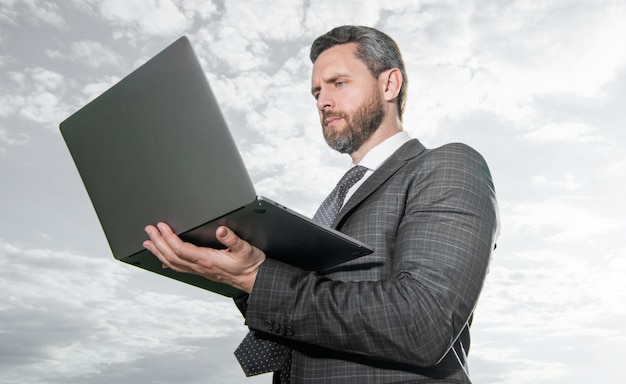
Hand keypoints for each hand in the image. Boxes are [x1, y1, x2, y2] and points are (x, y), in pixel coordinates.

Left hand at [143, 223, 265, 292]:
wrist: (255, 279)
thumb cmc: (250, 265)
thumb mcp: (245, 248)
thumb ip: (233, 239)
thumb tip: (221, 230)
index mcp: (208, 260)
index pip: (181, 249)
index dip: (169, 238)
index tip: (161, 226)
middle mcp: (201, 266)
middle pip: (172, 256)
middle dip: (158, 242)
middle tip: (149, 230)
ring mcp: (200, 270)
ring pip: (173, 263)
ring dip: (159, 252)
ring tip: (149, 243)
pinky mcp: (202, 271)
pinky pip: (180, 268)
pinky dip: (168, 263)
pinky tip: (163, 260)